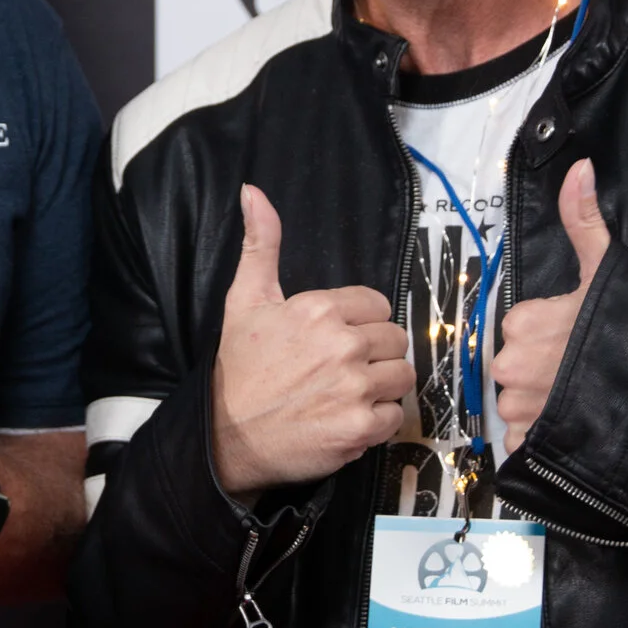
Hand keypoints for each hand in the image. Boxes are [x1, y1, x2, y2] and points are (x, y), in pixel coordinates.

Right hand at [210, 185, 413, 498]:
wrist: (225, 436)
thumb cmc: (238, 368)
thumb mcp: (244, 299)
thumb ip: (261, 244)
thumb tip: (253, 191)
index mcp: (320, 310)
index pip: (378, 306)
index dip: (361, 322)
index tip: (339, 337)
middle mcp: (343, 346)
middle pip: (395, 340)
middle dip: (375, 353)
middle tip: (344, 367)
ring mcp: (354, 389)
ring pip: (401, 376)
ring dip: (381, 385)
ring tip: (349, 392)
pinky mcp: (360, 429)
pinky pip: (395, 415)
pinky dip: (377, 419)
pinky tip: (348, 416)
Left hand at [494, 159, 609, 449]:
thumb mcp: (610, 267)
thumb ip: (584, 220)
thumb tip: (580, 168)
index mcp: (520, 324)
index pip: (518, 327)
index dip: (551, 332)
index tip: (582, 336)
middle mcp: (511, 369)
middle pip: (514, 367)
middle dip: (544, 370)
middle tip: (587, 370)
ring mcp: (524, 412)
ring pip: (520, 405)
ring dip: (545, 405)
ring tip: (589, 400)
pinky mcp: (538, 448)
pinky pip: (527, 442)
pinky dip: (547, 438)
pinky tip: (580, 428)